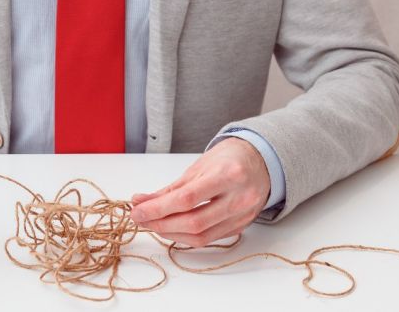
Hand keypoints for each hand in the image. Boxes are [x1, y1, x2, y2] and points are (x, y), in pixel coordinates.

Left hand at [130, 137, 270, 246]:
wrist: (261, 162)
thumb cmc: (228, 159)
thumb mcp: (198, 167)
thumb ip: (170, 188)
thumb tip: (140, 202)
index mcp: (228, 175)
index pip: (187, 199)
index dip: (158, 209)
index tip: (137, 211)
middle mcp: (239, 197)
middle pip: (194, 222)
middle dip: (161, 224)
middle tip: (141, 219)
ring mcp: (243, 215)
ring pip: (202, 236)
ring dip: (171, 234)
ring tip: (153, 225)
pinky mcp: (242, 227)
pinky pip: (210, 239)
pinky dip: (187, 237)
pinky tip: (173, 229)